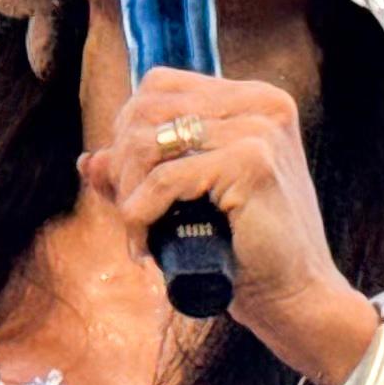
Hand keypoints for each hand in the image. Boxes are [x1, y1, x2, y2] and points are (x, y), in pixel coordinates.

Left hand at [81, 71, 378, 381]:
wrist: (295, 297)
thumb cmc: (244, 251)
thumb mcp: (188, 202)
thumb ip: (143, 175)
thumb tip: (88, 161)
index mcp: (252, 99)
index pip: (159, 86)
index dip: (127, 131)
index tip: (129, 184)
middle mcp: (259, 104)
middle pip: (146, 109)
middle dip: (122, 166)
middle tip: (130, 215)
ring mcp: (259, 129)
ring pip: (148, 143)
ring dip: (127, 195)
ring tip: (139, 234)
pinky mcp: (253, 162)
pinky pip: (164, 180)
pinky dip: (140, 215)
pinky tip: (145, 246)